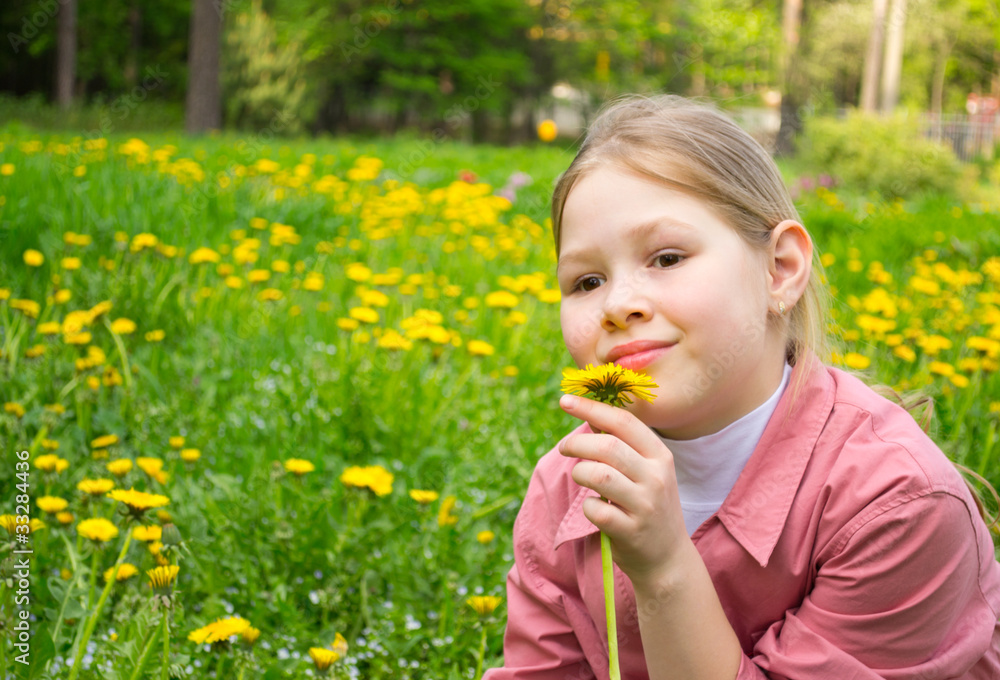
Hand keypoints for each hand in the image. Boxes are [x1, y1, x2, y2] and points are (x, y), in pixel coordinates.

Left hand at [558, 393, 689, 584]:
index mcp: (660, 456)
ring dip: (579, 473)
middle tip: (564, 448)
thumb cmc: (648, 506)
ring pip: (598, 475)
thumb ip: (621, 445)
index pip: (623, 421)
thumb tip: (589, 415)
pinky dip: (587, 506)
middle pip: (607, 446)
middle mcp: (656, 477)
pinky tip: (595, 509)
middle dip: (577, 443)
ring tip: (580, 478)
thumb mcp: (645, 472)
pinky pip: (595, 509)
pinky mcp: (631, 530)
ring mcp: (645, 505)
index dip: (591, 408)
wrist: (668, 559)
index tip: (565, 400)